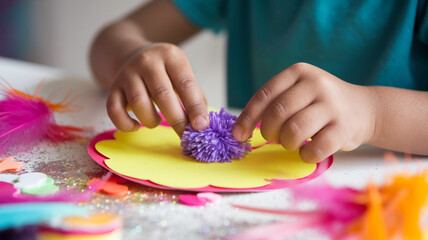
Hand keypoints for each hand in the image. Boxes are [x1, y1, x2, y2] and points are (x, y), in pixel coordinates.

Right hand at [106, 43, 208, 135]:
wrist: (131, 54)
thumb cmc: (164, 71)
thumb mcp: (182, 74)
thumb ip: (195, 96)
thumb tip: (202, 124)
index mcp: (171, 56)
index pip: (186, 84)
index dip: (195, 107)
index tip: (201, 126)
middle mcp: (148, 61)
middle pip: (163, 94)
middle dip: (177, 120)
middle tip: (184, 135)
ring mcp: (128, 73)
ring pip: (138, 103)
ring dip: (151, 120)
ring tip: (157, 121)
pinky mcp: (113, 87)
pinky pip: (114, 110)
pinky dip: (125, 124)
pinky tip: (136, 126)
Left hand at [232, 63, 377, 162]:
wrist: (364, 109)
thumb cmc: (321, 104)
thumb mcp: (298, 91)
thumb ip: (274, 103)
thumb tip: (240, 129)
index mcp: (298, 72)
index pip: (264, 96)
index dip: (247, 118)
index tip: (238, 135)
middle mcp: (316, 84)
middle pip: (277, 114)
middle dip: (268, 132)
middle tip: (274, 138)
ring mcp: (332, 105)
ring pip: (294, 131)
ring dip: (287, 143)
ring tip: (292, 142)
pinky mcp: (344, 128)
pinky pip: (314, 149)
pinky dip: (305, 156)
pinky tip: (307, 152)